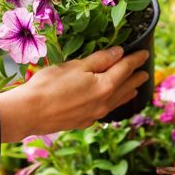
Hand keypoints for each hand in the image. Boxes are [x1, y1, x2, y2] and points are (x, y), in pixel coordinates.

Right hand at [0, 47, 148, 142]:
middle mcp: (104, 102)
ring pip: (118, 102)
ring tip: (135, 90)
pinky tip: (111, 103)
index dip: (136, 60)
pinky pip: (106, 111)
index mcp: (104, 86)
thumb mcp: (75, 66)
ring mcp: (95, 115)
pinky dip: (114, 104)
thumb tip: (119, 53)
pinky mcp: (84, 122)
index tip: (145, 54)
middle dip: (136, 78)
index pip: (125, 69)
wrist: (29, 113)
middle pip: (126, 87)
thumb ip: (99, 60)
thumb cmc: (49, 85)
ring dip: (128, 93)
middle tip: (145, 73)